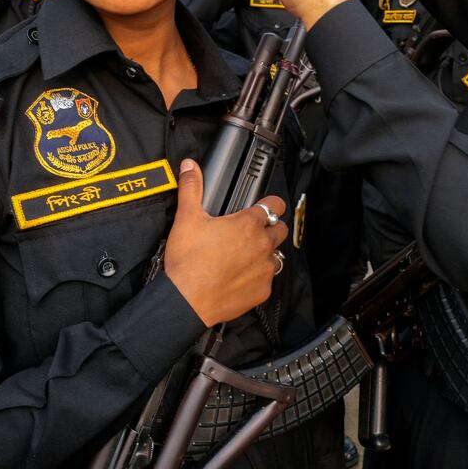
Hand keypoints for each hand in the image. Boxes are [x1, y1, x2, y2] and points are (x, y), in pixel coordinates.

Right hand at [164, 159, 288, 326]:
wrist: (187, 300)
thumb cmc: (188, 262)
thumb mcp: (187, 218)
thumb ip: (191, 188)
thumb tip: (190, 167)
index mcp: (248, 224)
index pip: (275, 204)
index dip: (270, 203)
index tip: (265, 206)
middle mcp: (262, 245)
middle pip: (280, 229)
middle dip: (270, 228)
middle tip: (252, 232)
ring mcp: (265, 269)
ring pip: (277, 256)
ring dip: (266, 253)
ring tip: (246, 256)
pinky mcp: (262, 290)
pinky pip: (268, 280)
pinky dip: (258, 277)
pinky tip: (242, 277)